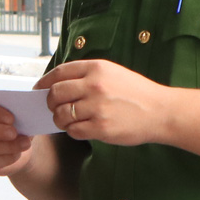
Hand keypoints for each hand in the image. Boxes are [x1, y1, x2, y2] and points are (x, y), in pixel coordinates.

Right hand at [0, 95, 33, 176]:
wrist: (20, 141)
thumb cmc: (17, 119)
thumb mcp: (19, 110)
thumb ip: (20, 105)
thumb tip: (29, 106)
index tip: (11, 118)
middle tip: (14, 133)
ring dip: (6, 146)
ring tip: (25, 143)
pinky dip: (6, 158)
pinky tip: (18, 154)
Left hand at [40, 60, 171, 145]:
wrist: (161, 111)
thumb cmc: (136, 93)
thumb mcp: (113, 72)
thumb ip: (87, 75)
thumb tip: (56, 85)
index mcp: (97, 68)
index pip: (59, 73)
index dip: (44, 82)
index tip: (38, 89)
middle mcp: (95, 85)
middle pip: (55, 94)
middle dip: (49, 103)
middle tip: (54, 108)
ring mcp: (97, 107)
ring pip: (61, 114)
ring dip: (60, 119)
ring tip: (68, 120)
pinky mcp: (101, 127)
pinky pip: (74, 130)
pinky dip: (73, 131)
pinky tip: (82, 128)